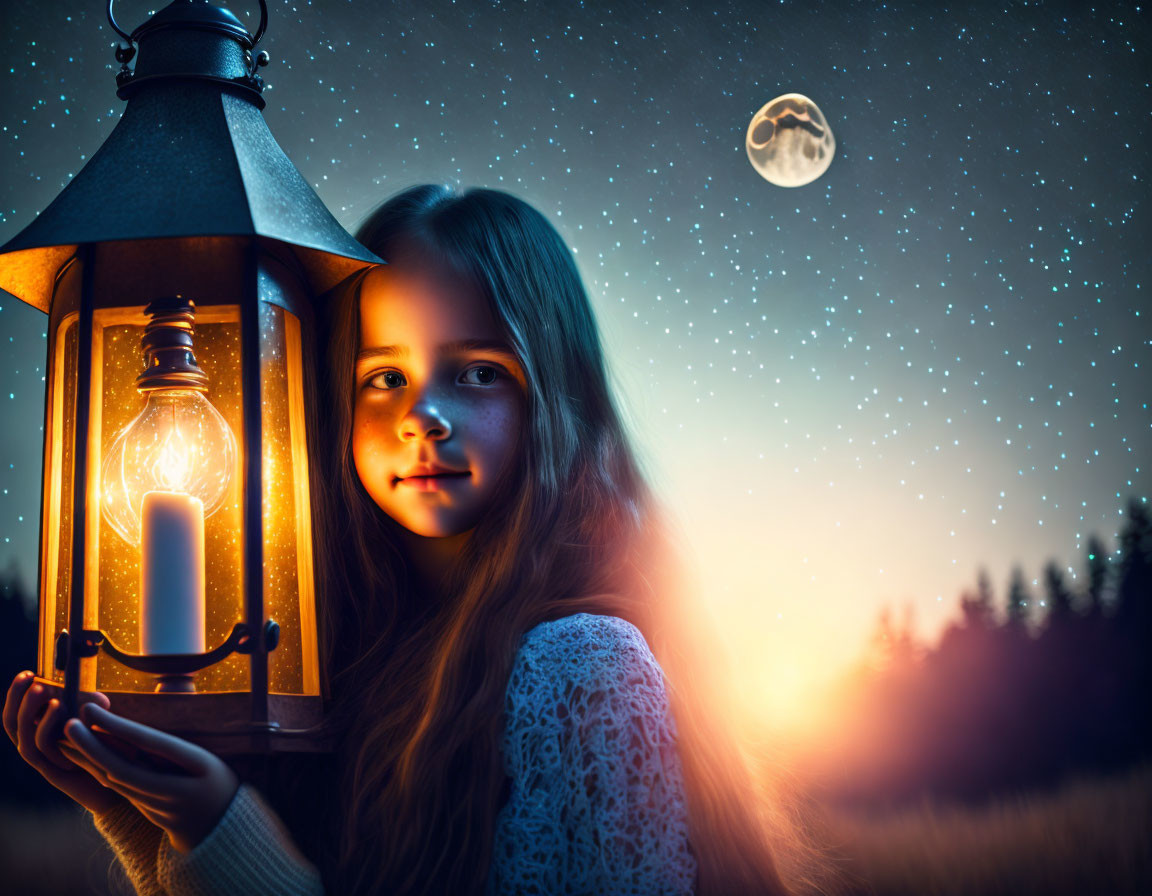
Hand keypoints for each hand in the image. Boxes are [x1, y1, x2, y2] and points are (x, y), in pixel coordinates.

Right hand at [3, 670, 126, 815]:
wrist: (118, 793)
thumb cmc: (109, 758)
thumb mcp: (98, 730)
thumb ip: (93, 717)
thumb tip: (101, 697)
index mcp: (43, 736)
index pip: (20, 713)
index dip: (18, 694)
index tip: (29, 671)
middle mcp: (38, 749)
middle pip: (13, 722)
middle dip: (17, 697)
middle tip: (28, 675)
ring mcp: (44, 762)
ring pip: (24, 735)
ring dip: (30, 709)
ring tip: (41, 687)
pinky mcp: (54, 773)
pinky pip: (41, 749)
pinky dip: (46, 727)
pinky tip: (59, 707)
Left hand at [59, 702, 238, 853]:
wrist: (220, 828)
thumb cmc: (219, 781)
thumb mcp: (209, 757)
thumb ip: (179, 735)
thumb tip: (158, 698)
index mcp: (194, 768)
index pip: (147, 745)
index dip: (116, 726)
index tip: (90, 710)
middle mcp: (169, 790)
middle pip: (120, 767)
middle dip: (91, 745)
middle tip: (68, 723)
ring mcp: (153, 804)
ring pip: (113, 779)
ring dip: (87, 758)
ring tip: (67, 736)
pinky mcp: (142, 809)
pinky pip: (116, 786)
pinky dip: (97, 768)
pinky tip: (83, 755)